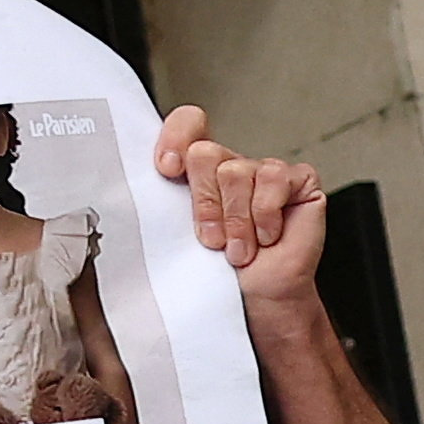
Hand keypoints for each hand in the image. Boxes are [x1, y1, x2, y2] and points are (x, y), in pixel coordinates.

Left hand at [154, 106, 327, 311]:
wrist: (257, 300)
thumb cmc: (217, 273)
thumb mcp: (176, 234)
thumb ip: (160, 203)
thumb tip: (124, 189)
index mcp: (197, 172)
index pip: (187, 124)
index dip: (175, 137)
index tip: (167, 169)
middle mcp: (231, 165)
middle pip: (204, 153)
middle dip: (204, 203)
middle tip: (211, 239)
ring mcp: (265, 170)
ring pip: (235, 171)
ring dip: (236, 220)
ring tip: (239, 249)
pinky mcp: (299, 179)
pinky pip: (274, 179)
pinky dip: (266, 214)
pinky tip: (268, 236)